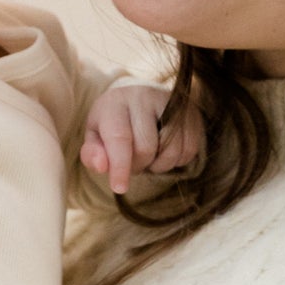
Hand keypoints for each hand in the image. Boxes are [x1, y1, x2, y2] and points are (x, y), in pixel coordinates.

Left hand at [79, 83, 204, 195]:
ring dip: (159, 165)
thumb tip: (101, 166)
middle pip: (146, 147)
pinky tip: (165, 153)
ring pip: (171, 150)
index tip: (119, 187)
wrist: (139, 98)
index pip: (119, 137)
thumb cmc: (114, 123)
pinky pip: (189, 149)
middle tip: (133, 163)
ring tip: (149, 157)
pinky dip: (177, 161)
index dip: (120, 166)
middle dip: (138, 165)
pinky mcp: (191, 113)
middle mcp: (144, 97)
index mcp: (115, 102)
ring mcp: (171, 103)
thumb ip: (92, 153)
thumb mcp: (96, 136)